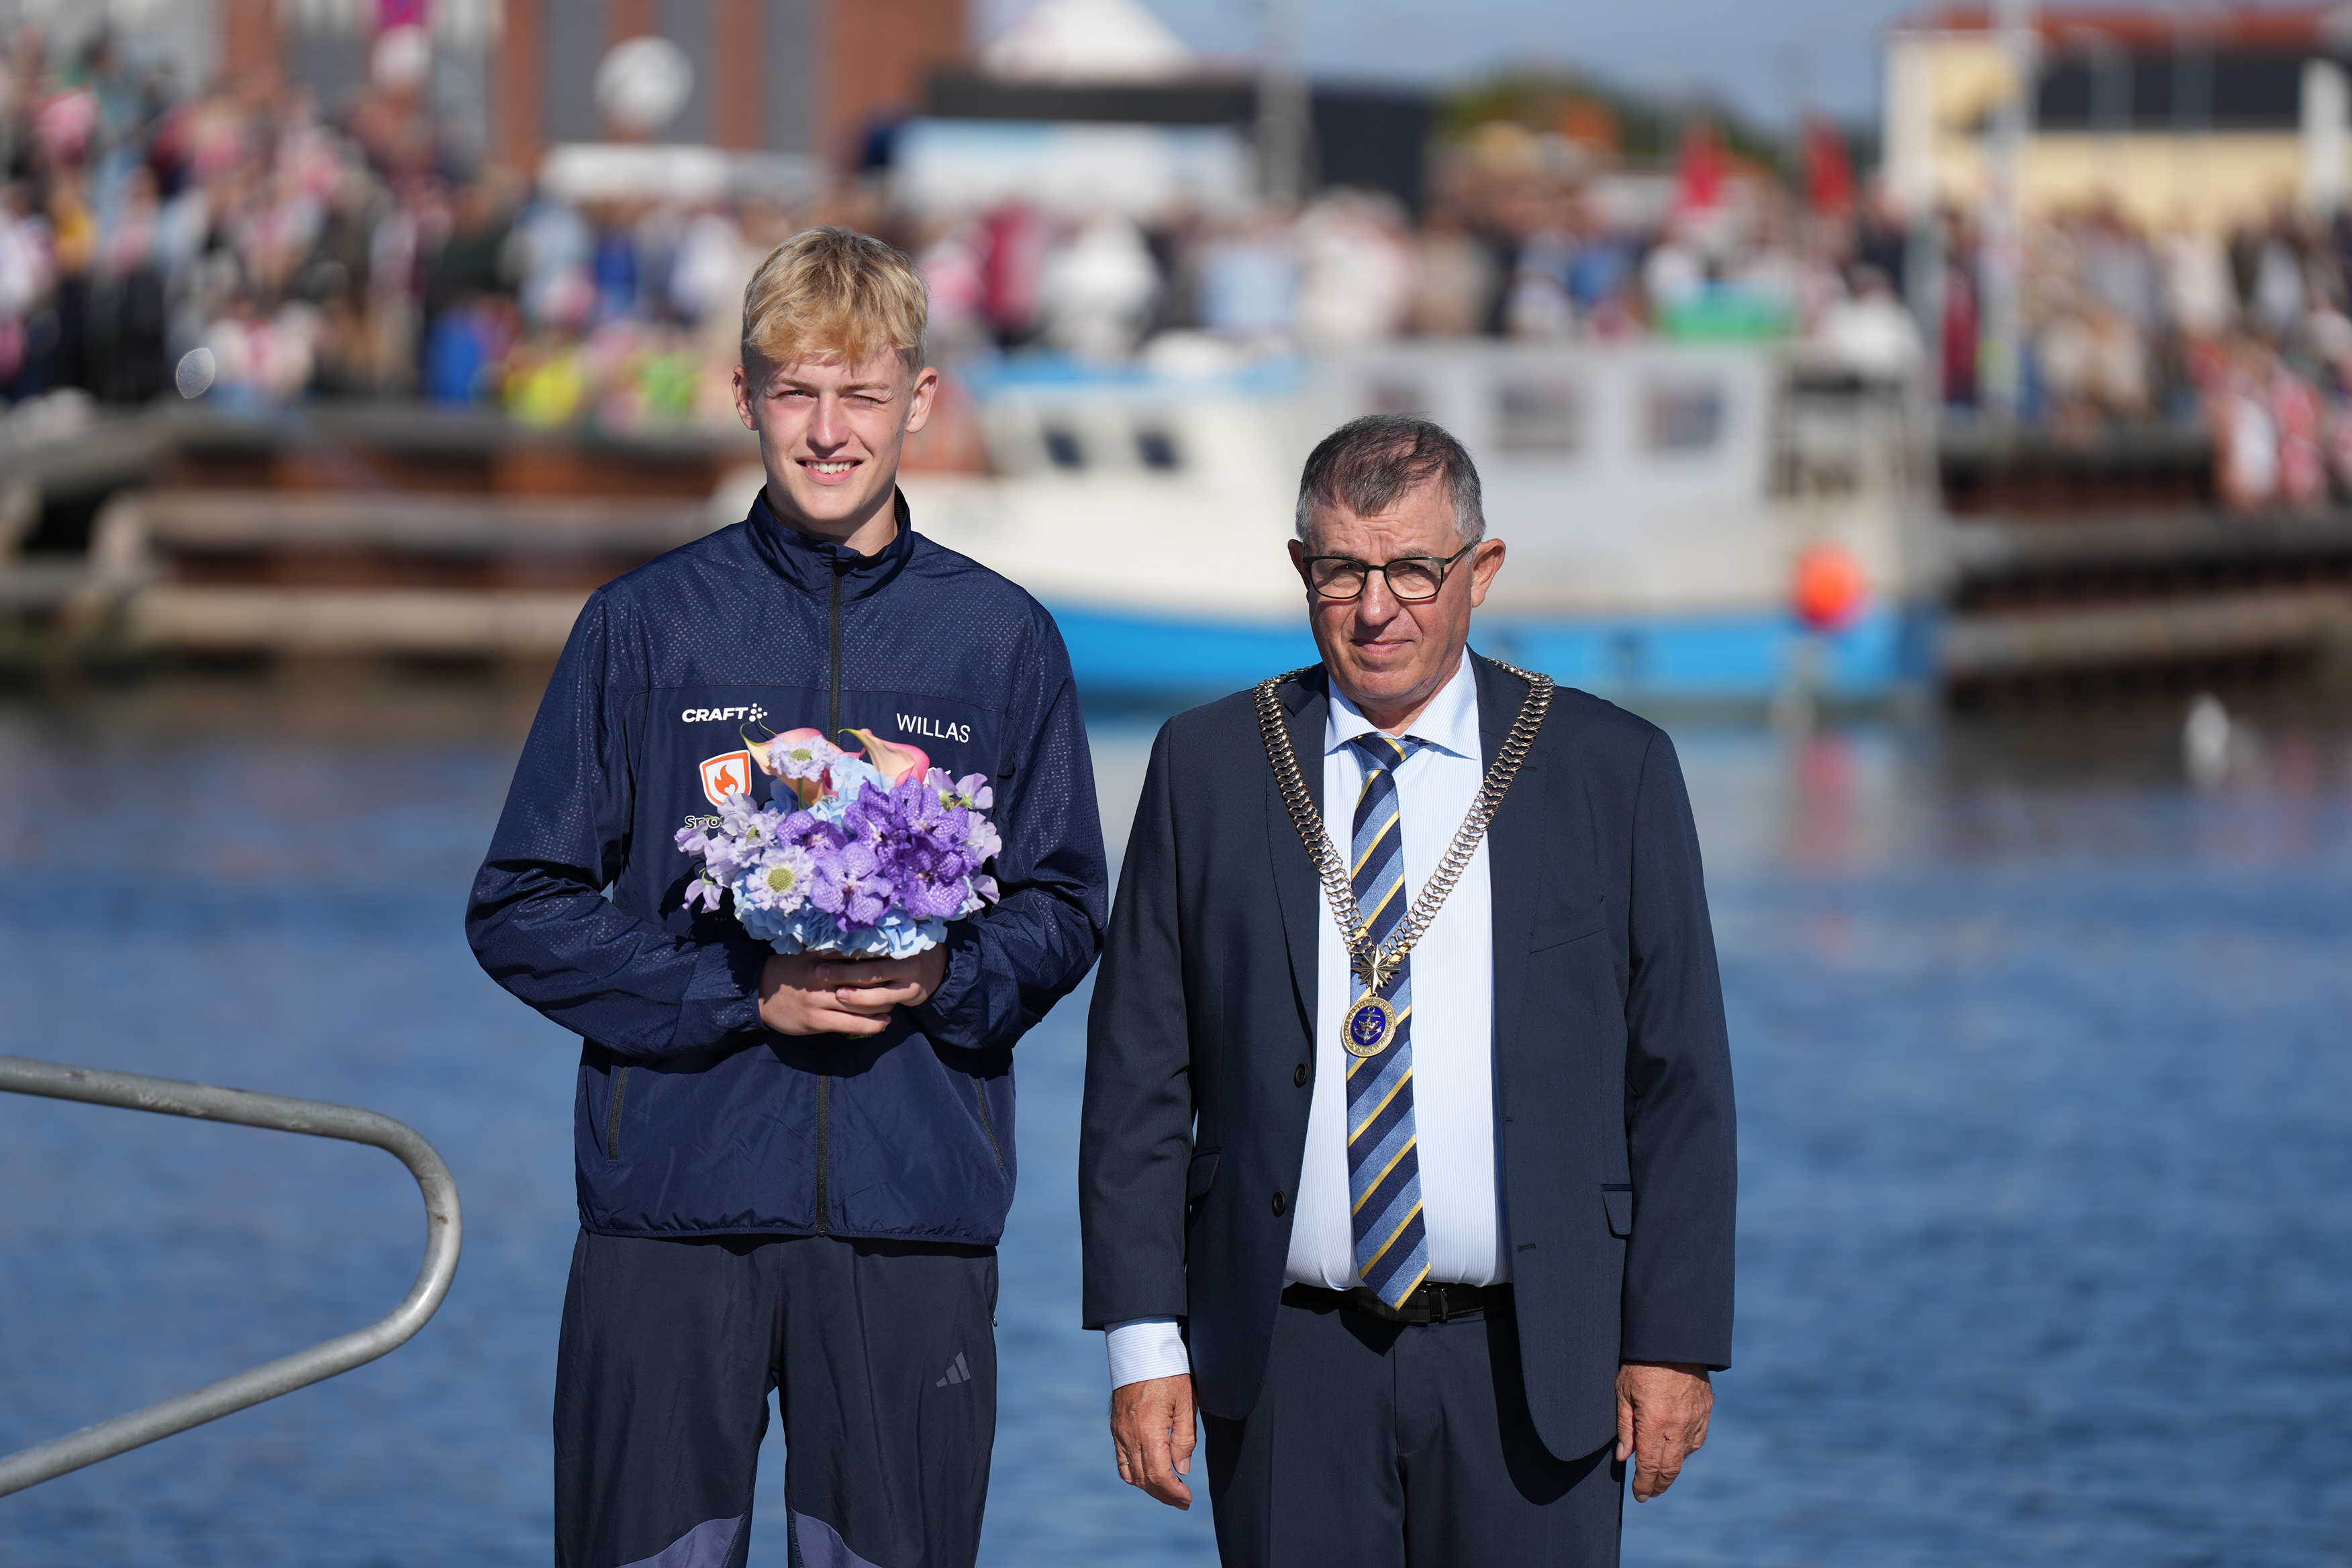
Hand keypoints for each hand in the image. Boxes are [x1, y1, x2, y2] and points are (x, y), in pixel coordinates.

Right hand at [759, 948, 947, 1036]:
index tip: (900, 955)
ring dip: (883, 1005)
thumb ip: (831, 947)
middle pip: (864, 979)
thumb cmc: (788, 971)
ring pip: (862, 1004)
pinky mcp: (817, 1021)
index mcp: (821, 957)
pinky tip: (884, 1023)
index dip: (881, 956)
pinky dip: (872, 1024)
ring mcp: (819, 1000)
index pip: (857, 955)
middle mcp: (821, 977)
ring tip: (894, 1002)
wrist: (758, 995)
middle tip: (900, 982)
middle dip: (885, 982)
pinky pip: (852, 1024)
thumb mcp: (806, 952)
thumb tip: (862, 936)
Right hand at [1109, 1374, 1195, 1509]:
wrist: (1141, 1349)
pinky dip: (1135, 1474)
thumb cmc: (1169, 1372)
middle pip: (1144, 1480)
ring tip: (1168, 1491)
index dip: (1174, 1492)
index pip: (1159, 1475)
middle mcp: (1129, 1435)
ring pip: (1130, 1474)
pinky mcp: (1116, 1427)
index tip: (1188, 1498)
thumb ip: (1184, 1439)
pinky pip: (1121, 1460)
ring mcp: (1119, 1432)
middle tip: (1183, 1501)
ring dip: (1149, 1487)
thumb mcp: (1186, 1403)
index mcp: (1148, 1431)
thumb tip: (1181, 1470)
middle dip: (1164, 1495)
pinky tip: (1150, 1473)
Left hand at [1616, 1361, 1711, 1502]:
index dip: (1643, 1484)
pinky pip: (1697, 1439)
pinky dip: (1685, 1450)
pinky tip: (1675, 1450)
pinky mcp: (1706, 1409)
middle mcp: (1679, 1425)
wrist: (1673, 1338)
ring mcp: (1696, 1418)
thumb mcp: (1623, 1392)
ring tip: (1659, 1473)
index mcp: (1655, 1422)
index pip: (1650, 1466)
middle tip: (1648, 1493)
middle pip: (1670, 1468)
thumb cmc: (1641, 1363)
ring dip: (1672, 1468)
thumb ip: (1625, 1427)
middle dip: (1658, 1485)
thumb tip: (1624, 1458)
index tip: (1639, 1495)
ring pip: (1685, 1455)